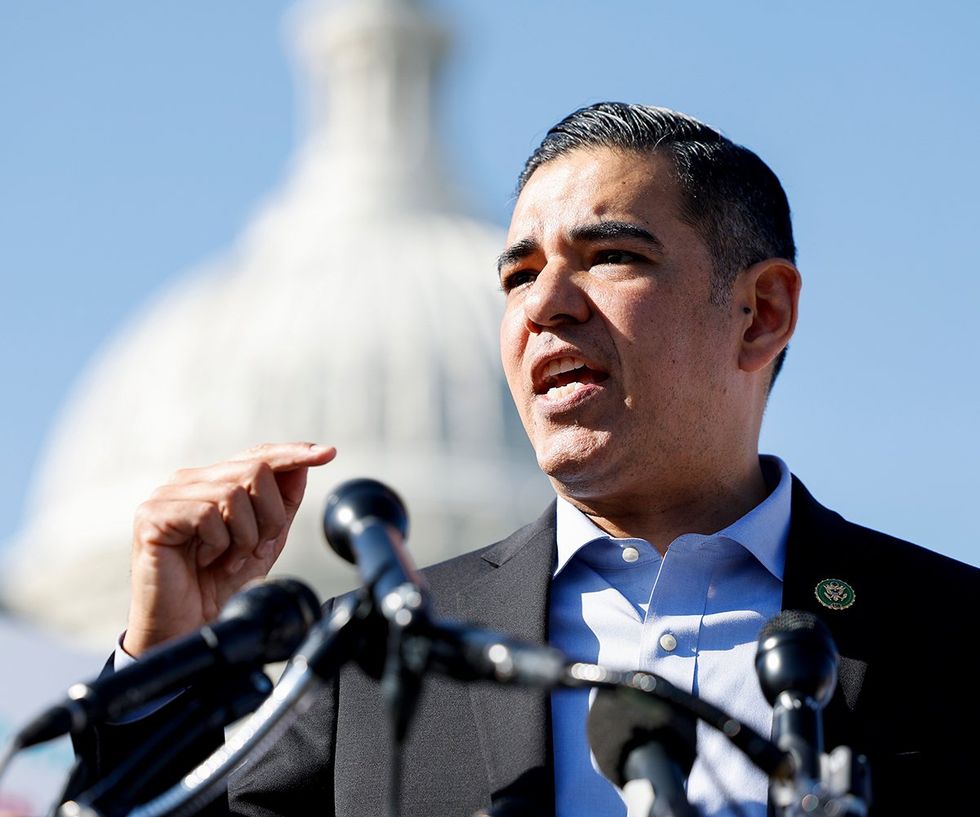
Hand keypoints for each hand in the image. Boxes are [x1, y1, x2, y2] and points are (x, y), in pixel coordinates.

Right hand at [123, 442, 336, 656]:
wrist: (189, 627)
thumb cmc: (220, 585)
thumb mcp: (264, 539)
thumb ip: (281, 503)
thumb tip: (301, 464)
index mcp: (213, 482)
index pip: (258, 455)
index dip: (293, 453)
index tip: (328, 453)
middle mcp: (189, 481)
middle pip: (255, 470)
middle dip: (270, 516)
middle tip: (255, 549)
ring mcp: (167, 495)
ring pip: (233, 493)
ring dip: (244, 535)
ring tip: (227, 558)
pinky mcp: (152, 516)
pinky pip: (207, 514)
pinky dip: (218, 543)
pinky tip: (204, 561)